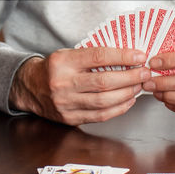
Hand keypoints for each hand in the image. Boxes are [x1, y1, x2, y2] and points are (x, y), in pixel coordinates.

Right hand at [10, 47, 150, 125]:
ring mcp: (66, 103)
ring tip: (139, 86)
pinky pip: (100, 115)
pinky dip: (118, 108)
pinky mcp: (70, 118)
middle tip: (144, 73)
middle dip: (130, 78)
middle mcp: (62, 83)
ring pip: (104, 101)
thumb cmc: (54, 69)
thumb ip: (93, 56)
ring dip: (127, 93)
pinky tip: (128, 100)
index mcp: (62, 62)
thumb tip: (127, 58)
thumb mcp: (68, 54)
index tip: (139, 56)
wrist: (30, 88)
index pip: (98, 57)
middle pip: (104, 82)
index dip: (122, 57)